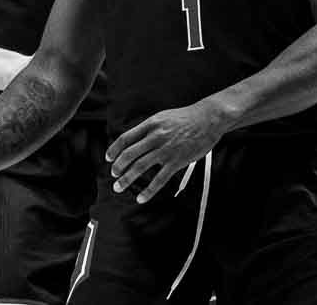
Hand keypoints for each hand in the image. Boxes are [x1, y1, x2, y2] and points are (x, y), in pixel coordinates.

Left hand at [106, 101, 229, 202]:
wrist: (208, 119)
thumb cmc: (186, 118)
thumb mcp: (163, 117)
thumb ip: (149, 129)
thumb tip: (135, 141)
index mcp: (151, 124)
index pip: (126, 138)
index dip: (114, 149)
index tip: (108, 158)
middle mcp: (155, 136)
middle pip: (129, 154)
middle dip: (118, 166)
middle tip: (113, 174)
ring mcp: (166, 150)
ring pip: (140, 166)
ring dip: (126, 179)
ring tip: (118, 187)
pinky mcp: (176, 161)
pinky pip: (159, 180)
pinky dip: (148, 191)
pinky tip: (141, 198)